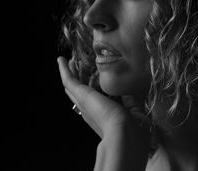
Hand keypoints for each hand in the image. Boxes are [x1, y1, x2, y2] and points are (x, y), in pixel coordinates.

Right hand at [57, 56, 150, 170]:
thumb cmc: (134, 131)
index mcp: (106, 116)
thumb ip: (132, 100)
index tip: (99, 78)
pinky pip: (69, 80)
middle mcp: (93, 110)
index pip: (99, 101)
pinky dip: (64, 70)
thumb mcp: (137, 113)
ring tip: (69, 61)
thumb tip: (128, 89)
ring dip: (71, 72)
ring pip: (74, 86)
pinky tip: (61, 59)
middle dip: (80, 80)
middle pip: (82, 92)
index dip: (97, 90)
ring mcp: (85, 103)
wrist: (124, 136)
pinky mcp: (81, 95)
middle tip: (77, 65)